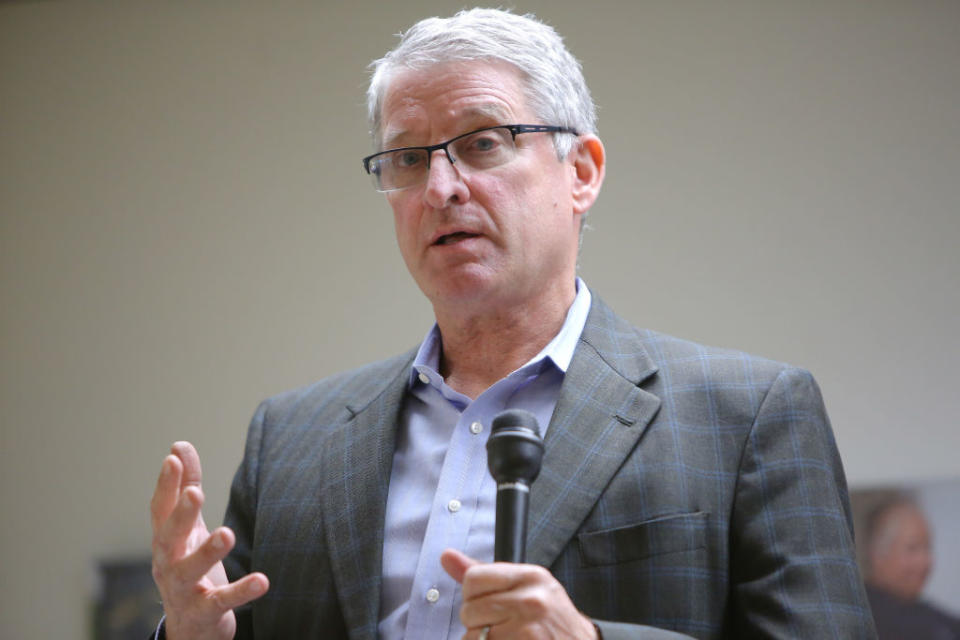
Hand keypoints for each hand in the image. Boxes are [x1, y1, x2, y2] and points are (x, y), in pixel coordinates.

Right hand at [150, 441, 268, 639]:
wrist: (189, 627)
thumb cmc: (187, 565)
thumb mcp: (187, 527)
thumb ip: (184, 487)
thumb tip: (179, 446)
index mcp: (164, 540)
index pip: (160, 509)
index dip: (165, 484)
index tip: (173, 458)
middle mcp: (168, 563)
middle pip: (169, 537)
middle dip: (181, 514)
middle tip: (195, 492)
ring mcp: (184, 589)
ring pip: (191, 570)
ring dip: (208, 552)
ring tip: (227, 534)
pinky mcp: (205, 611)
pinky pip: (222, 601)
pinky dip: (241, 591)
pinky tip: (262, 580)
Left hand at [441, 548, 597, 639]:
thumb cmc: (548, 618)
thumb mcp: (524, 587)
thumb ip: (483, 574)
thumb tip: (446, 556)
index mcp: (530, 576)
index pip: (473, 579)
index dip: (473, 596)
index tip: (488, 604)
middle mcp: (531, 599)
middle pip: (469, 610)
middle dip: (477, 623)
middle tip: (500, 626)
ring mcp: (529, 627)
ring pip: (473, 637)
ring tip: (507, 637)